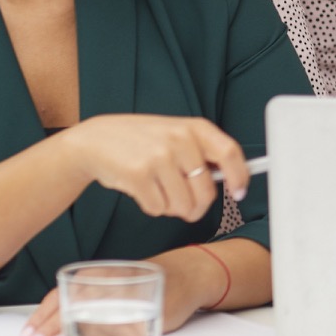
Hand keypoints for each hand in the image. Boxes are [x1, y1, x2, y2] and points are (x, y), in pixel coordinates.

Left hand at [18, 247, 224, 335]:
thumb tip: (52, 335)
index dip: (42, 317)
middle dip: (55, 327)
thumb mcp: (109, 289)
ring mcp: (131, 293)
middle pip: (75, 304)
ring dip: (81, 335)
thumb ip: (85, 306)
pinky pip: (129, 325)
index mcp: (95, 276)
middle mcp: (111, 281)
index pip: (61, 295)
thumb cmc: (140, 287)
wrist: (185, 274)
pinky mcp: (151, 305)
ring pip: (100, 316)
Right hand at [63, 115, 248, 222]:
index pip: (230, 153)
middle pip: (206, 192)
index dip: (240, 176)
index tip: (240, 193)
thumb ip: (204, 153)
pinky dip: (153, 207)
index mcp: (195, 127)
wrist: (96, 140)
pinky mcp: (138, 175)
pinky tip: (143, 190)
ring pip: (182, 205)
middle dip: (197, 206)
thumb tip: (234, 179)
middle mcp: (180, 140)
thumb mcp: (177, 134)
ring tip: (159, 189)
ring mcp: (159, 157)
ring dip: (171, 208)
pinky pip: (158, 209)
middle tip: (186, 206)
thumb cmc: (142, 141)